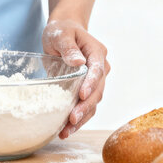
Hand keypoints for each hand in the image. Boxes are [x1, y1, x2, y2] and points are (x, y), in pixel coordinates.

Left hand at [42, 20, 109, 138]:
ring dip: (81, 119)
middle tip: (72, 120)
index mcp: (97, 53)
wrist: (64, 32)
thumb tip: (78, 62)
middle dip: (85, 107)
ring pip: (92, 103)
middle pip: (97, 91)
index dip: (91, 84)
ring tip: (66, 132)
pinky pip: (84, 106)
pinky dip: (77, 119)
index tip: (82, 95)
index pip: (97, 70)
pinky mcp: (86, 90)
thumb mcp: (61, 34)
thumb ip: (69, 47)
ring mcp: (95, 81)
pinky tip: (65, 130)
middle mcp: (100, 68)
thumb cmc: (62, 30)